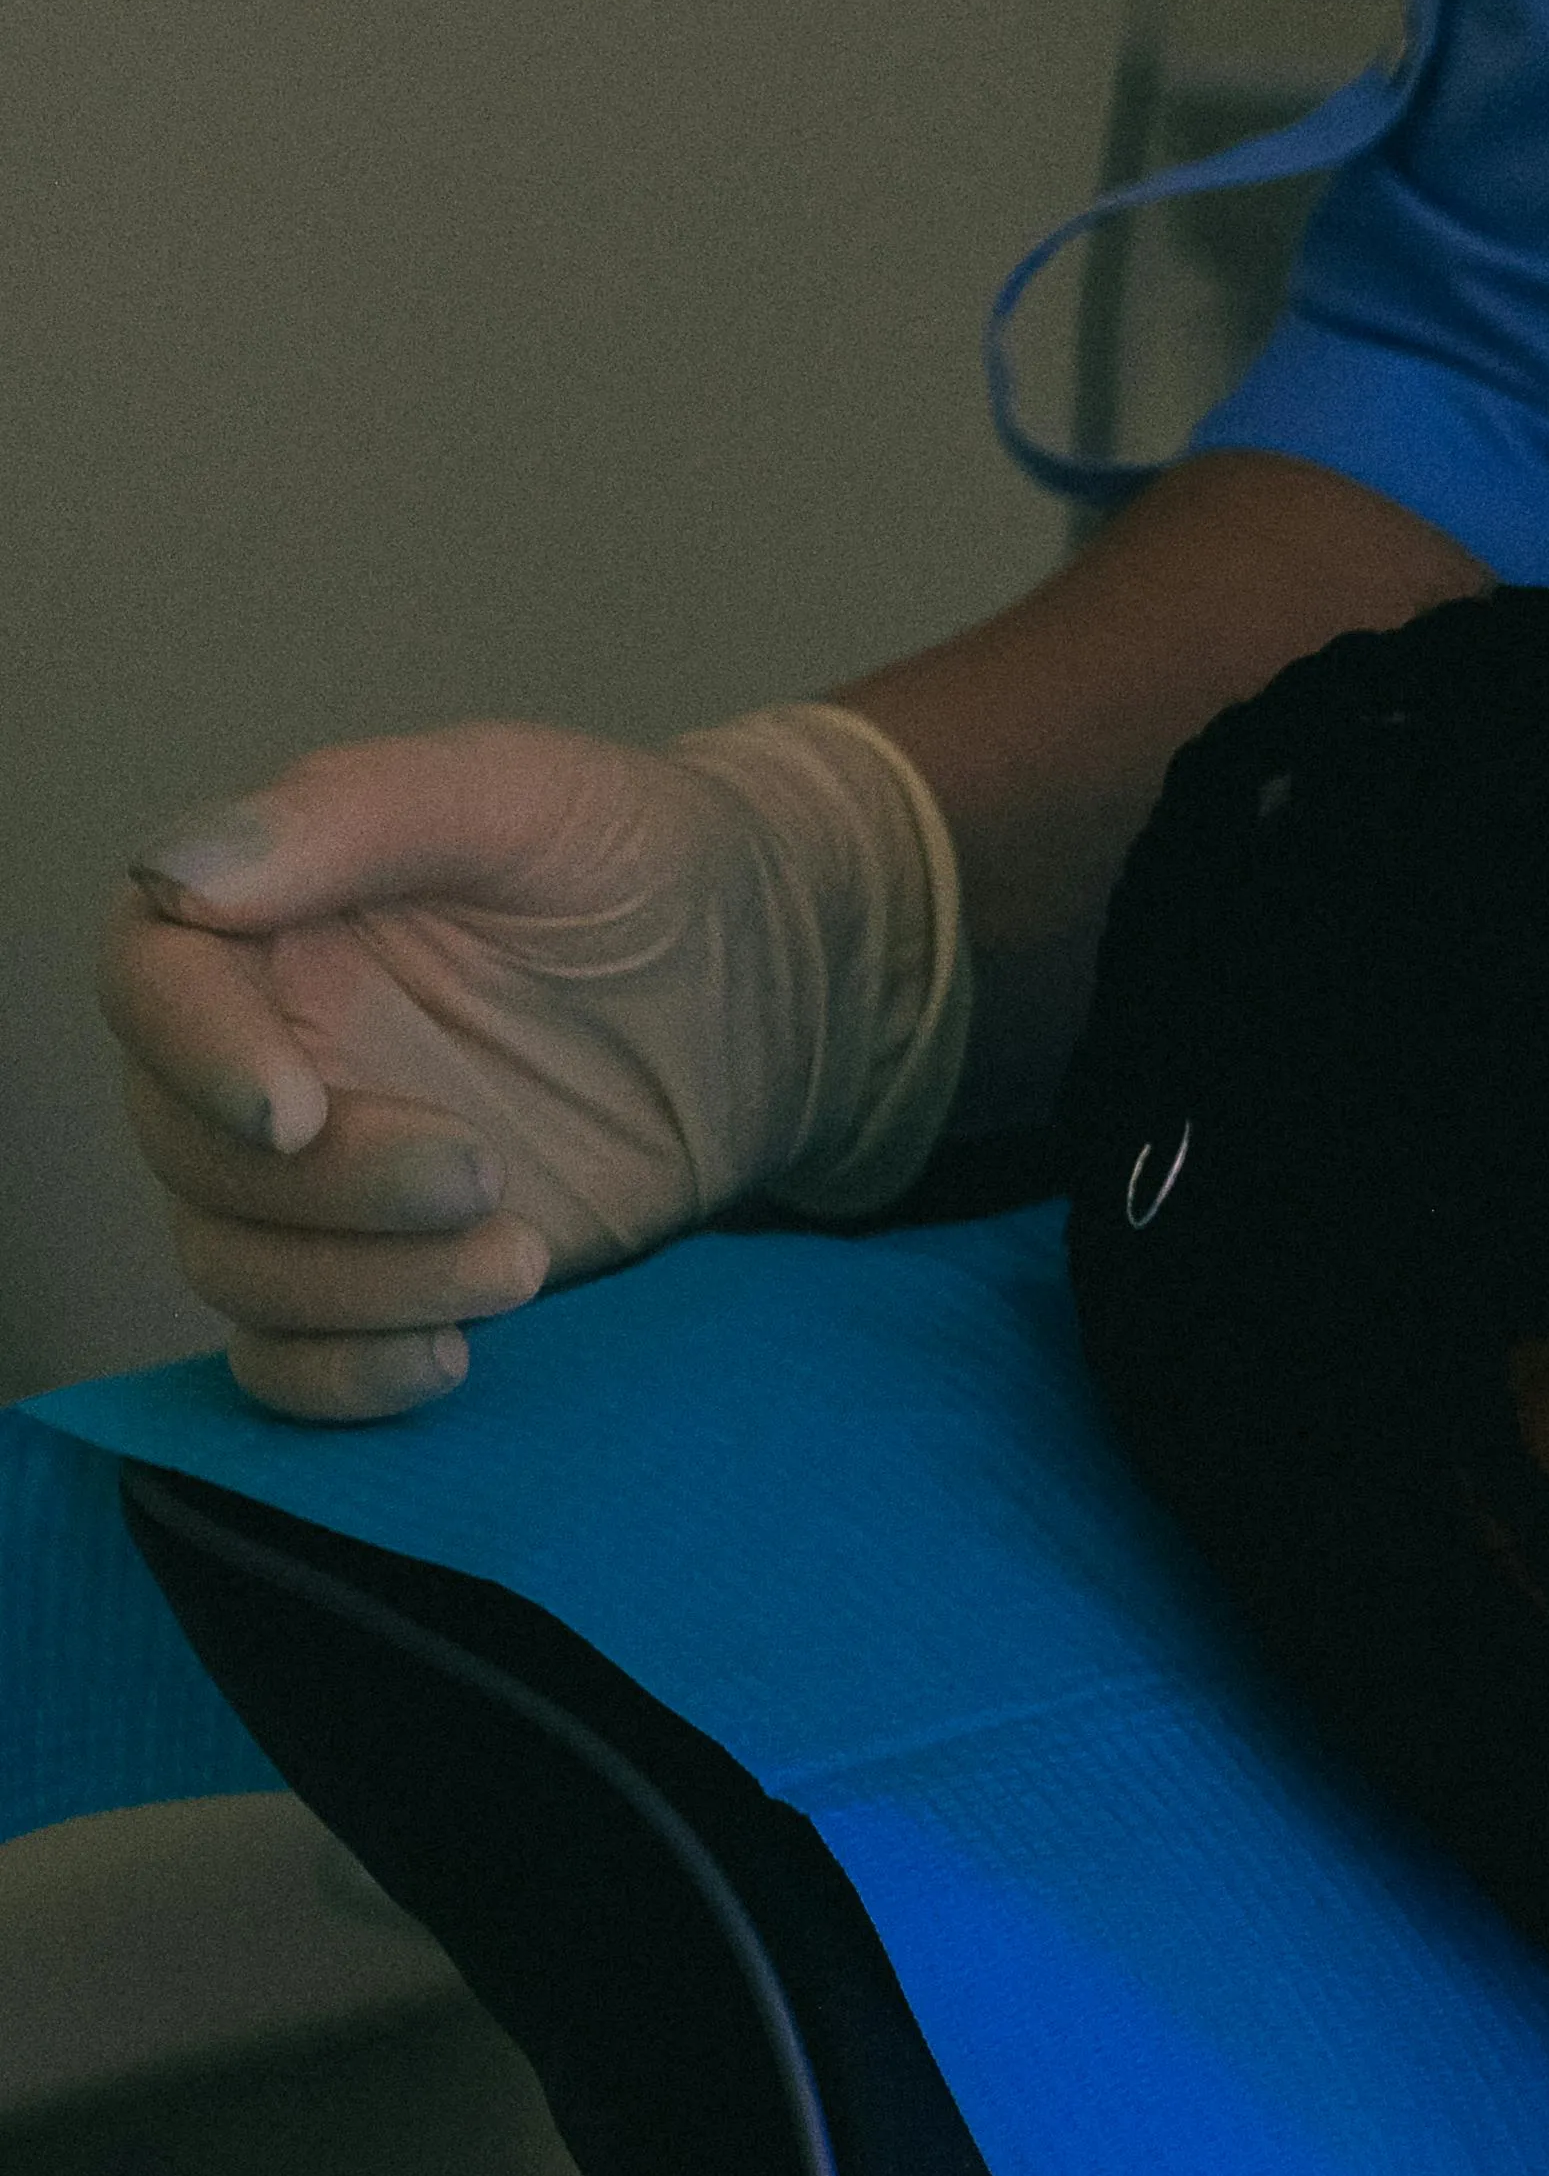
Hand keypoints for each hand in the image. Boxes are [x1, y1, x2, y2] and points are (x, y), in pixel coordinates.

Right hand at [98, 707, 966, 1420]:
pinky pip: (292, 1356)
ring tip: (524, 1258)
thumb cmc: (641, 858)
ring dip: (361, 1290)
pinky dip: (343, 1381)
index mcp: (264, 923)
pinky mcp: (390, 1266)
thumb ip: (357, 813)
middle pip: (195, 1151)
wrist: (769, 976)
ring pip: (241, 1265)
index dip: (199, 1059)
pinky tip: (453, 1360)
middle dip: (330, 1190)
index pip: (153, 990)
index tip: (293, 1111)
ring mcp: (321, 1175)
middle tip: (485, 1173)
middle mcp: (264, 1052)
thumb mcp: (523, 795)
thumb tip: (180, 875)